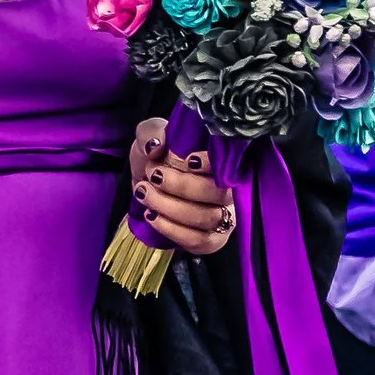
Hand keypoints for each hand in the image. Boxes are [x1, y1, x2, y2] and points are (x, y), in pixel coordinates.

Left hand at [129, 120, 236, 260]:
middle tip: (153, 176)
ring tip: (144, 193)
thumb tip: (156, 145)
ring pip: (207, 218)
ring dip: (171, 207)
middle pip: (220, 194)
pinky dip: (172, 229)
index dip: (212, 165)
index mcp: (222, 161)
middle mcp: (231, 190)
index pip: (230, 164)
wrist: (147, 184)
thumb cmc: (157, 156)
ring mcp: (223, 217)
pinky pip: (198, 241)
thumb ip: (151, 133)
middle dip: (182, 186)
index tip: (188, 160)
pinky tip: (151, 215)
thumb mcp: (150, 137)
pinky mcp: (211, 239)